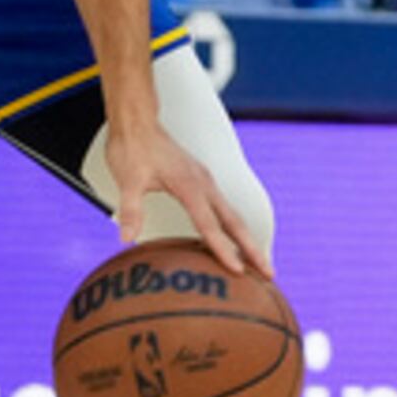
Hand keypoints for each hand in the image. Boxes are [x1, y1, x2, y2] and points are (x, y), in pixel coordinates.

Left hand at [107, 115, 266, 275]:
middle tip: (270, 274)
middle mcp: (204, 185)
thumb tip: (126, 238)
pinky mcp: (202, 182)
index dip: (223, 250)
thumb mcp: (127, 179)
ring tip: (259, 264)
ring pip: (233, 216)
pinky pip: (224, 210)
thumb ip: (131, 209)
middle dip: (253, 249)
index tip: (238, 271)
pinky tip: (234, 241)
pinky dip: (235, 228)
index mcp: (190, 186)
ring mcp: (206, 183)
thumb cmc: (132, 149)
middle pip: (235, 223)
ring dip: (247, 240)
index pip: (210, 226)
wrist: (137, 122)